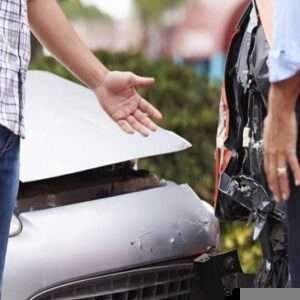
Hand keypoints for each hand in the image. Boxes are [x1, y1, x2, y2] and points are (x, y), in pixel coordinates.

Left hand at [94, 71, 161, 135]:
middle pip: (142, 118)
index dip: (153, 112)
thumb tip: (153, 80)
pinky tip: (132, 132)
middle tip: (154, 129)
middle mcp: (131, 107)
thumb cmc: (115, 78)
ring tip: (146, 134)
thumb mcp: (130, 78)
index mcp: (136, 99)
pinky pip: (122, 124)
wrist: (101, 82)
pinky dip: (127, 128)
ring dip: (140, 128)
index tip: (160, 118)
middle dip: (148, 124)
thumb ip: (141, 81)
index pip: (147, 108)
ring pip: (134, 123)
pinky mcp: (115, 116)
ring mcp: (123, 113)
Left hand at [264, 83, 299, 201]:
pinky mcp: (289, 148)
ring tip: (285, 196)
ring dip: (283, 186)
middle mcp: (270, 153)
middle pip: (271, 174)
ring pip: (280, 173)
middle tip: (277, 199)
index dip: (269, 181)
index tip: (271, 189)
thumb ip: (269, 143)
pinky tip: (297, 182)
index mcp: (265, 150)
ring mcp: (279, 152)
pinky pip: (292, 164)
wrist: (278, 112)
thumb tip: (271, 145)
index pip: (266, 170)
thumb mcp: (267, 134)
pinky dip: (295, 174)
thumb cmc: (273, 120)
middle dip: (275, 188)